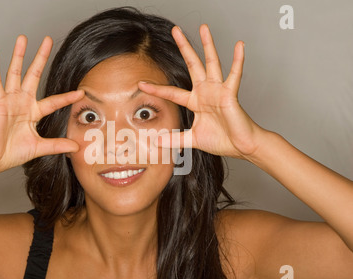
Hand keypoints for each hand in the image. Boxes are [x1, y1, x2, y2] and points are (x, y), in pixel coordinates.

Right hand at [0, 35, 83, 174]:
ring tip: (23, 38)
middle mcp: (22, 102)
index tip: (81, 92)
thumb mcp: (40, 147)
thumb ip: (58, 145)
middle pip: (34, 75)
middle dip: (41, 57)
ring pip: (15, 73)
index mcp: (33, 112)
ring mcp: (9, 100)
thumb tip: (77, 147)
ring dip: (19, 55)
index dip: (67, 97)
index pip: (54, 101)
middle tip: (48, 40)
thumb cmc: (12, 153)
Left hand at [138, 24, 264, 158]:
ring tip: (204, 28)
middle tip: (175, 30)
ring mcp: (218, 91)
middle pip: (192, 64)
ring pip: (211, 63)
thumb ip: (175, 140)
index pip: (172, 92)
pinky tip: (239, 45)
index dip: (156, 89)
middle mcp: (205, 92)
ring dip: (208, 45)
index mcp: (196, 102)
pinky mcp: (230, 94)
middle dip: (184, 47)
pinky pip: (234, 75)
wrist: (240, 147)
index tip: (141, 84)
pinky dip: (238, 60)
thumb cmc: (221, 140)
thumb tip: (156, 142)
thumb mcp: (192, 139)